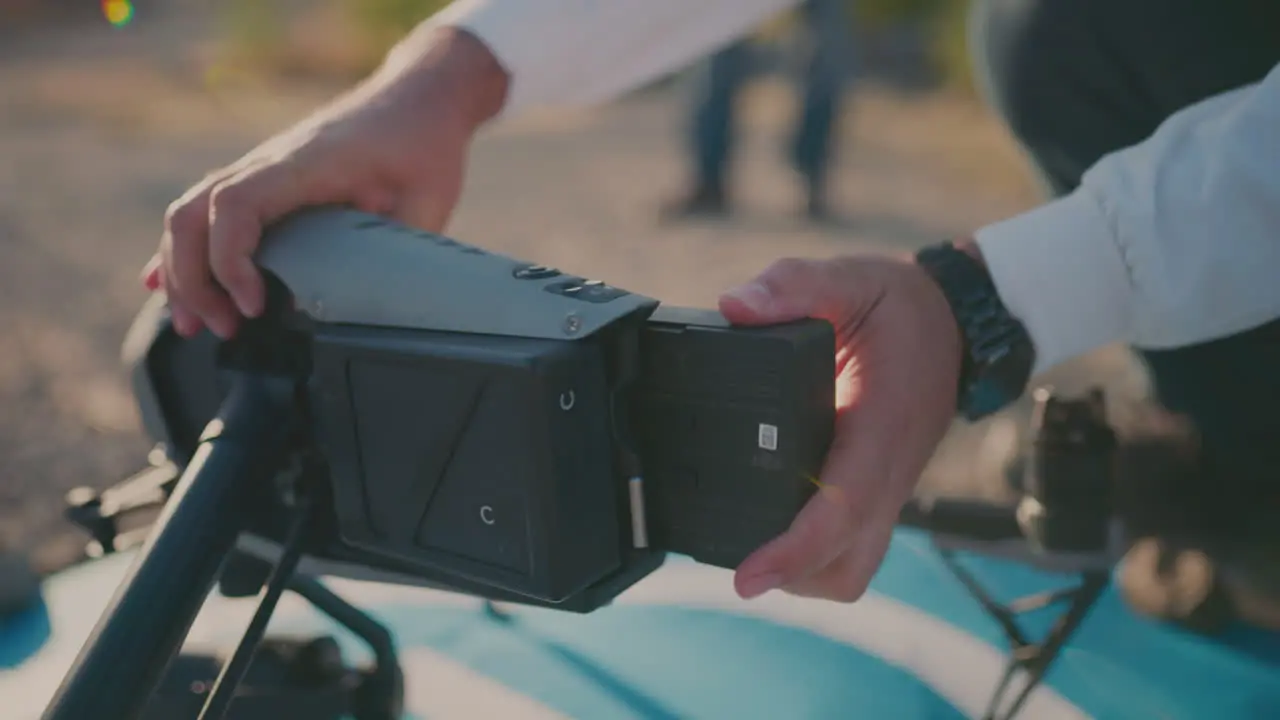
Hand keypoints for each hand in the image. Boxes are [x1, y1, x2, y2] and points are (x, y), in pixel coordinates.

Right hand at [141, 27, 508, 339]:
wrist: (418, 100)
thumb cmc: (422, 147)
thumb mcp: (426, 205)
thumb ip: (392, 253)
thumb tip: (363, 307)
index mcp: (304, 164)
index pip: (233, 206)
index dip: (229, 262)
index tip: (255, 306)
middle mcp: (268, 162)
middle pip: (191, 214)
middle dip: (192, 280)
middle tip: (221, 329)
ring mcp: (259, 169)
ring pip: (188, 214)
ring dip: (182, 272)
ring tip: (197, 325)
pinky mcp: (263, 180)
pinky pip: (205, 214)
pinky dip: (184, 253)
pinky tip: (165, 286)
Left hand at [719, 253, 962, 602]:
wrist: (955, 322)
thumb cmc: (901, 307)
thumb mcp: (851, 279)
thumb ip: (793, 286)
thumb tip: (736, 305)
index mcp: (881, 427)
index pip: (842, 508)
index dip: (795, 550)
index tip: (750, 577)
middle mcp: (889, 472)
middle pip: (846, 564)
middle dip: (793, 577)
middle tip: (739, 567)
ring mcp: (888, 489)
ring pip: (851, 567)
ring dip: (805, 573)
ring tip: (753, 553)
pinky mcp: (877, 492)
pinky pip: (850, 544)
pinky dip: (813, 553)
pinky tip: (774, 529)